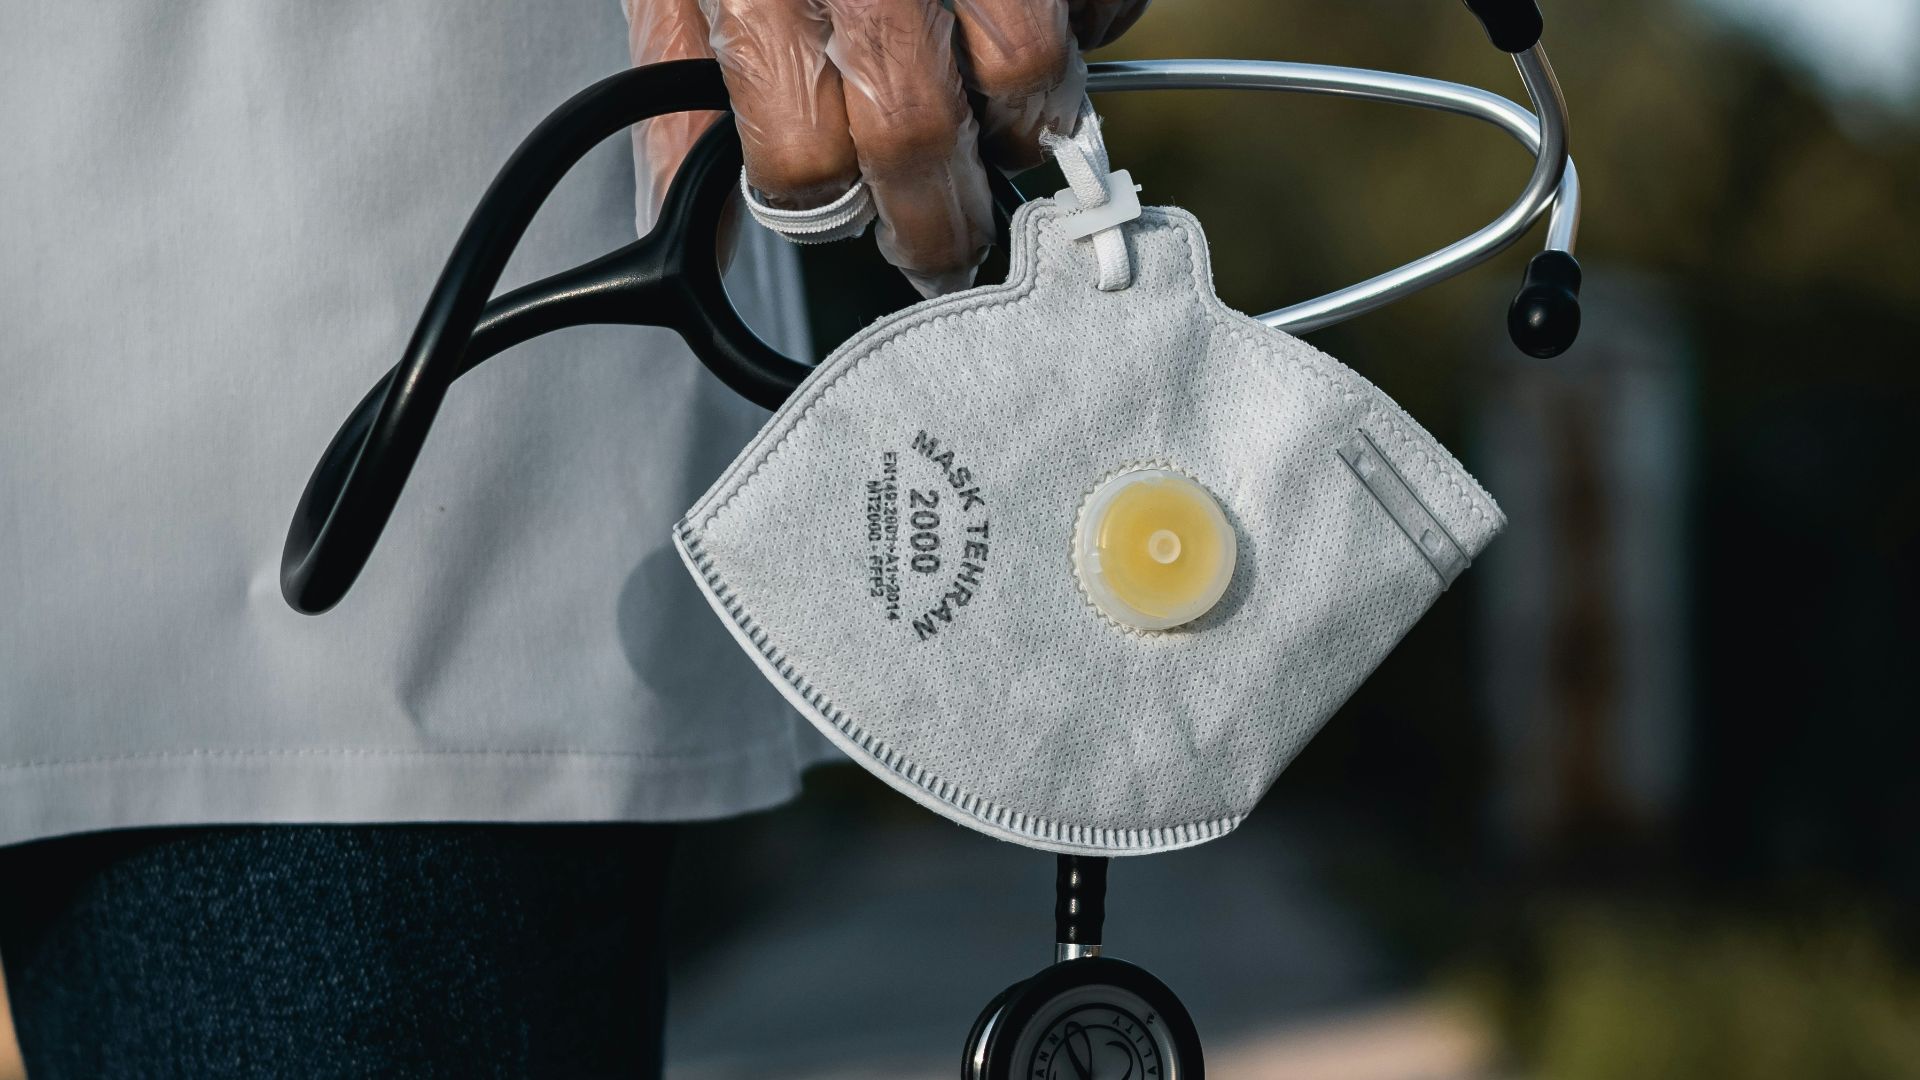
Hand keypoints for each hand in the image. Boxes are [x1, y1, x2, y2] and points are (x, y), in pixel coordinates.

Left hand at [625, 0, 1151, 295]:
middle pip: (919, 142)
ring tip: (993, 130)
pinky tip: (1043, 23)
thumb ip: (674, 95)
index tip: (836, 217)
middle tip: (938, 252)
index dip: (819, 207)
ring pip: (1029, 84)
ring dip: (1020, 130)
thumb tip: (677, 226)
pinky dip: (1087, 32)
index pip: (802, 161)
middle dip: (934, 220)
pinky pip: (1107, 7)